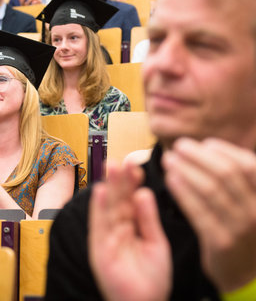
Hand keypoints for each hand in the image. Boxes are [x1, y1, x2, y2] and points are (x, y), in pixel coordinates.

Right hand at [88, 161, 171, 300]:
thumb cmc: (152, 279)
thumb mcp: (156, 244)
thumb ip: (149, 219)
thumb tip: (144, 192)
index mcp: (131, 227)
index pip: (131, 200)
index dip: (133, 183)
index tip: (136, 165)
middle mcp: (117, 229)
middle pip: (119, 199)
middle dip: (120, 179)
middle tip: (122, 159)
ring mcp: (107, 238)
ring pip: (109, 208)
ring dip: (109, 186)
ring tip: (111, 165)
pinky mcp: (100, 249)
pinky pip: (99, 225)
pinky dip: (99, 208)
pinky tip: (101, 190)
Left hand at [164, 138, 255, 291]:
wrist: (242, 272)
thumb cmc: (240, 228)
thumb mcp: (248, 202)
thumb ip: (235, 178)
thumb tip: (209, 147)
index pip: (249, 165)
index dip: (225, 150)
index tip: (205, 143)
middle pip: (226, 174)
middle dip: (199, 156)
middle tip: (180, 146)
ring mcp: (242, 228)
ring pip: (210, 190)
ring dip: (186, 170)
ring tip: (168, 160)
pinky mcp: (221, 242)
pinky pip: (198, 211)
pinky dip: (183, 192)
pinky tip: (170, 180)